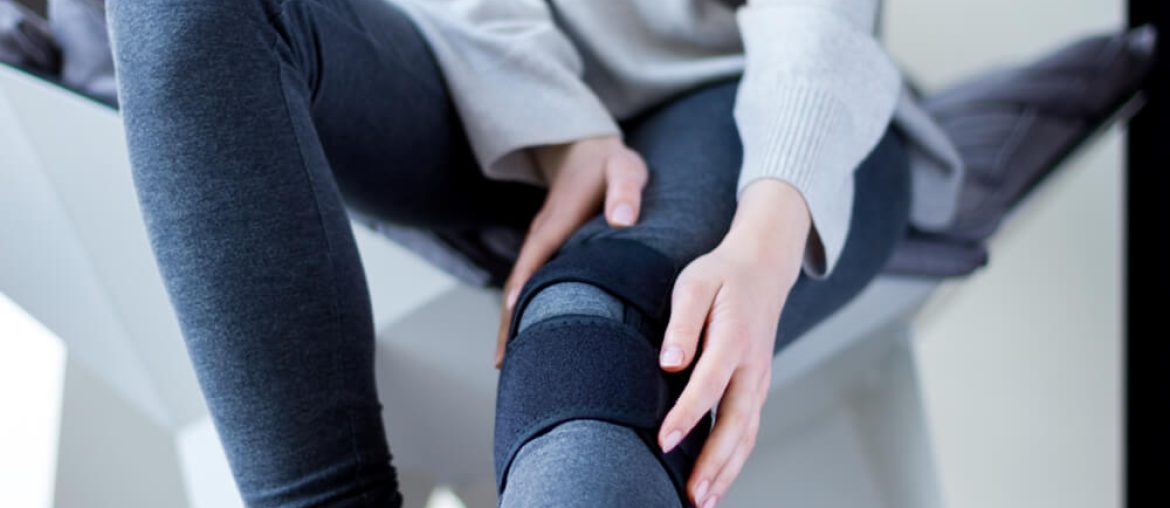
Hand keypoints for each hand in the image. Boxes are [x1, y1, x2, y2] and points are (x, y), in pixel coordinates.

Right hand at [494, 135, 648, 367]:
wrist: (586, 150)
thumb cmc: (610, 164)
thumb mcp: (624, 169)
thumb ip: (625, 192)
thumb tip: (622, 222)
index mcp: (555, 224)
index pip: (531, 268)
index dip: (521, 302)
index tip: (512, 336)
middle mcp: (541, 238)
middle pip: (517, 288)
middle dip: (508, 326)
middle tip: (505, 367)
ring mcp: (542, 246)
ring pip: (522, 290)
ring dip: (513, 323)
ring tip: (513, 365)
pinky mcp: (549, 251)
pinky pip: (534, 284)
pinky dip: (527, 310)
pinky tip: (534, 336)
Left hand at [656, 178, 811, 507]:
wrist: (764, 269)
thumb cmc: (721, 276)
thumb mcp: (695, 284)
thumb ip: (681, 323)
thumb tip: (670, 363)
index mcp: (735, 337)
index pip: (710, 382)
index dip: (688, 414)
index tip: (664, 441)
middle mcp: (753, 366)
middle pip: (736, 421)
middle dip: (714, 462)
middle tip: (692, 495)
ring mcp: (759, 380)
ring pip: (747, 433)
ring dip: (727, 470)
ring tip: (702, 501)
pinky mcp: (757, 388)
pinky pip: (749, 430)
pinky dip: (735, 459)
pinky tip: (716, 481)